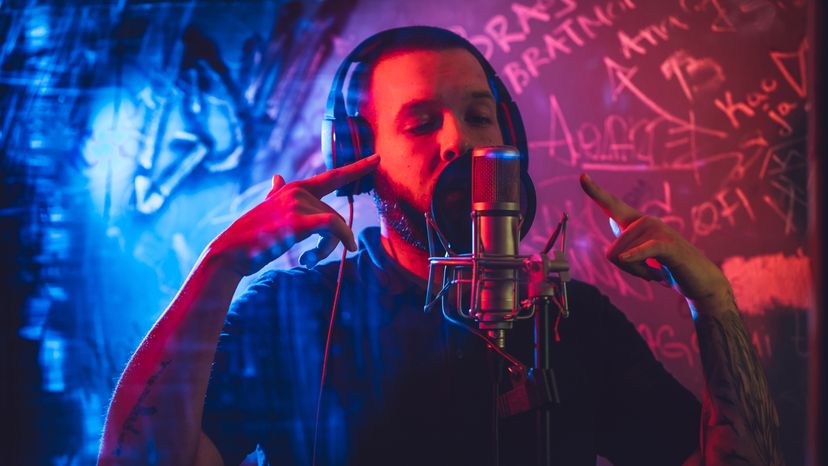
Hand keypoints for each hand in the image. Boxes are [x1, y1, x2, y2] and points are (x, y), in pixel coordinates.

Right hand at [207, 154, 378, 275]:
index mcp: (294, 188)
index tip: (377, 159)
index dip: (356, 168)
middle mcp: (297, 191)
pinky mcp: (297, 222)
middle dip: (333, 240)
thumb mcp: (267, 209)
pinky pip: (334, 227)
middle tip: (315, 258)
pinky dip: (342, 239)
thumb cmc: (251, 236)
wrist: (230, 253)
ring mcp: (296, 205)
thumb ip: (277, 193)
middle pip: (336, 216)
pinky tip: (342, 251)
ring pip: (335, 226)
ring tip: (309, 260)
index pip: (332, 176)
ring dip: (327, 249)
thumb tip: (278, 177)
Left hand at [579, 173, 732, 313]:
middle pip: (611, 253)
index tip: (582, 176)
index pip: (612, 205)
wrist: (701, 281)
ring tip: (660, 270)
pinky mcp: (668, 245)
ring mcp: (658, 230)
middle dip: (628, 269)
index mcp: (636, 222)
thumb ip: (628, 239)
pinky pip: (644, 251)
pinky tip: (629, 260)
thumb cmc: (669, 268)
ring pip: (623, 260)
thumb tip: (613, 220)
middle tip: (652, 270)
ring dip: (640, 273)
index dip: (595, 191)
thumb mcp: (642, 255)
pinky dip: (635, 258)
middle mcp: (646, 220)